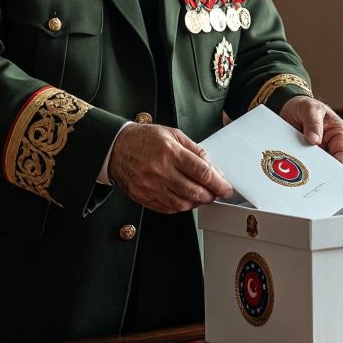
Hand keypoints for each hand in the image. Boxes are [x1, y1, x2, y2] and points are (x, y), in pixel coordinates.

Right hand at [108, 123, 232, 213]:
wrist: (116, 147)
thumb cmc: (144, 139)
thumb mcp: (173, 134)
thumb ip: (195, 151)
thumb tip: (213, 169)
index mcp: (170, 152)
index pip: (202, 172)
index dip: (218, 183)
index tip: (226, 188)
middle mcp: (160, 171)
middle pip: (194, 191)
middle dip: (211, 195)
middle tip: (216, 193)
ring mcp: (151, 186)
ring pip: (182, 204)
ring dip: (196, 202)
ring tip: (200, 195)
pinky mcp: (143, 197)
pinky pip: (168, 208)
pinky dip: (180, 206)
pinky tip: (183, 198)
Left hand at [280, 96, 342, 165]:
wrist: (289, 108)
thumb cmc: (304, 105)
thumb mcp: (309, 108)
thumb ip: (313, 123)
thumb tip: (315, 140)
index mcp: (339, 134)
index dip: (337, 163)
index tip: (326, 167)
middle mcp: (330, 146)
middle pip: (330, 165)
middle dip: (321, 168)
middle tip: (310, 170)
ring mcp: (317, 153)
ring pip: (316, 167)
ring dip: (308, 168)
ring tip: (299, 167)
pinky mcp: (305, 156)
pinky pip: (303, 165)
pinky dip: (298, 166)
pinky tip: (291, 165)